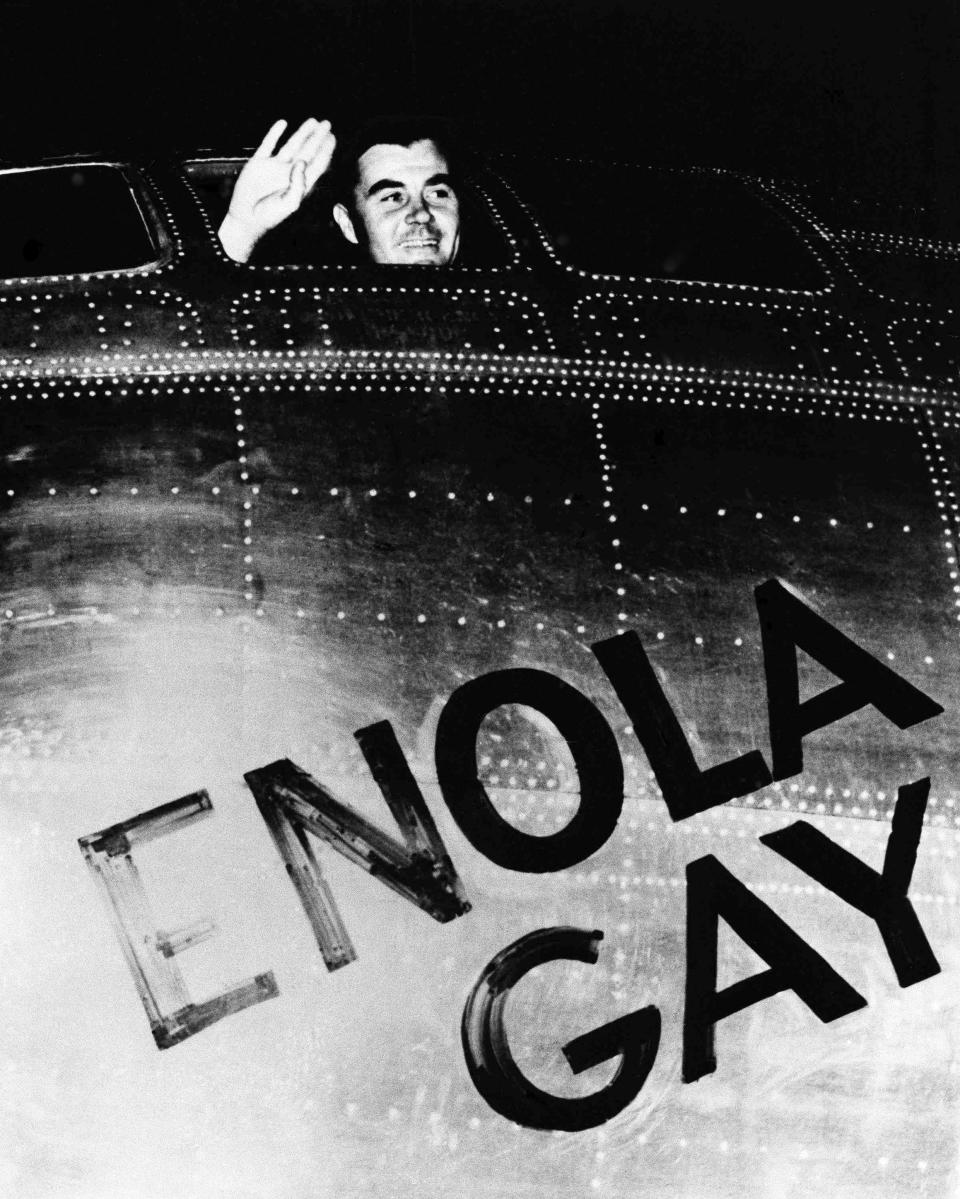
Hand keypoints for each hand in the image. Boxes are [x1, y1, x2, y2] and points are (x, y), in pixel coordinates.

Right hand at [218, 118, 336, 262]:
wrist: (246, 219)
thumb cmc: (270, 216)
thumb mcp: (289, 204)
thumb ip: (298, 184)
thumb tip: (302, 162)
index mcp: (299, 183)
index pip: (317, 164)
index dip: (325, 151)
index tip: (332, 138)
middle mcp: (289, 173)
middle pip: (307, 151)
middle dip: (317, 138)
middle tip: (327, 124)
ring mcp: (274, 167)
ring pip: (291, 145)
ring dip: (302, 133)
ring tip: (312, 121)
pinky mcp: (258, 163)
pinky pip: (268, 144)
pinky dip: (274, 134)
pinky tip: (282, 123)